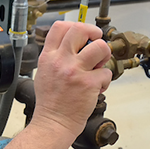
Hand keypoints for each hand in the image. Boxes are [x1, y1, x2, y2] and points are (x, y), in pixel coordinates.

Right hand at [32, 21, 111, 138]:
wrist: (53, 123)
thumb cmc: (50, 103)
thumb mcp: (44, 73)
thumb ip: (56, 58)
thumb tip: (74, 46)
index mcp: (48, 57)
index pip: (60, 27)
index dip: (75, 25)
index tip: (83, 34)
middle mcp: (60, 61)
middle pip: (80, 29)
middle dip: (94, 33)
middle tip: (96, 42)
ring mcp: (75, 71)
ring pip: (100, 47)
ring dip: (104, 55)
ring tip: (99, 66)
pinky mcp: (88, 83)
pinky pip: (106, 72)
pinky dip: (104, 80)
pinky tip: (96, 87)